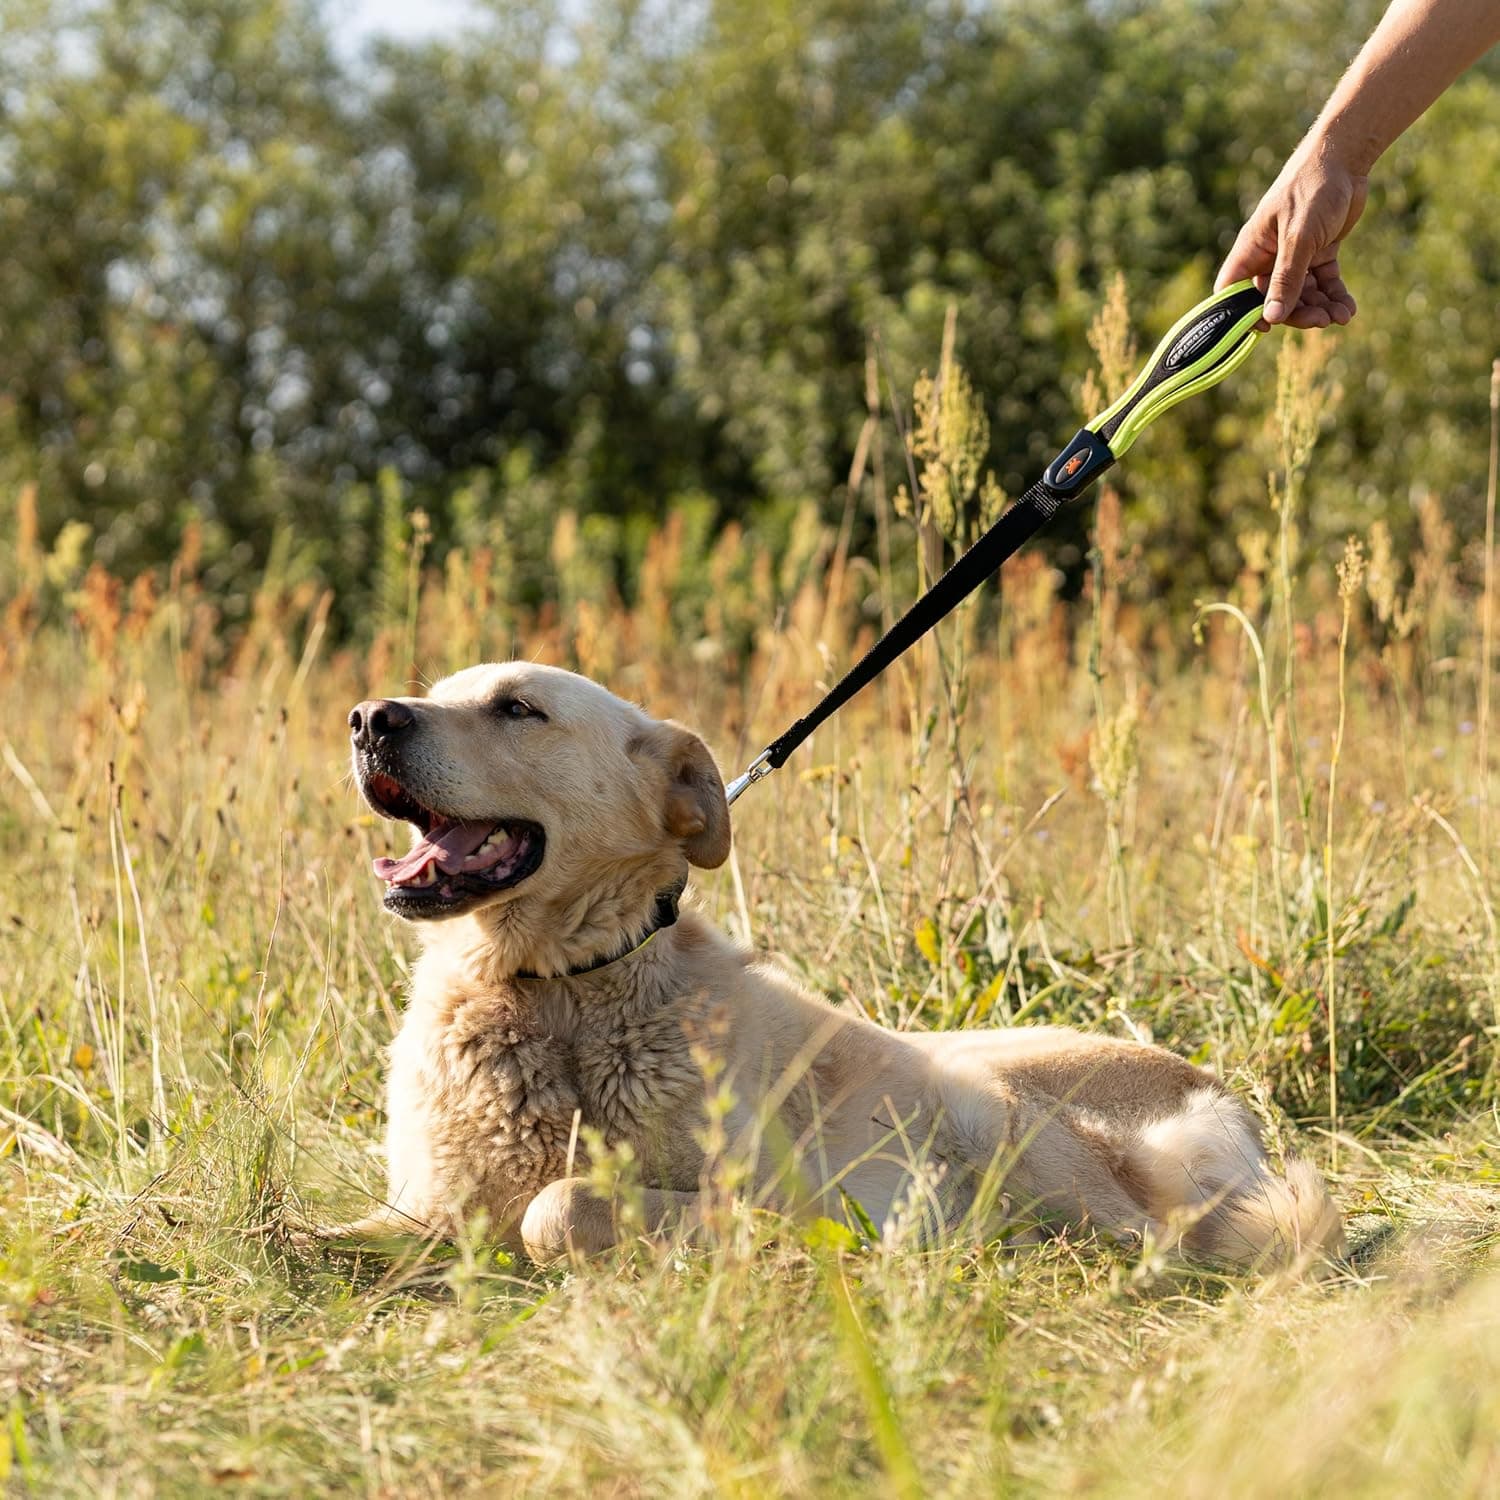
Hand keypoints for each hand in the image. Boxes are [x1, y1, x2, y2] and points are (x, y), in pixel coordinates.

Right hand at [1216, 141, 1368, 328]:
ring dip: (1320, 308)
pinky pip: (1323, 283)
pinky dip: (1334, 296)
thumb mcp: (1299, 237)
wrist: (1346, 157)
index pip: (1233, 291)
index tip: (1266, 327)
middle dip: (1296, 313)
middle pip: (1274, 299)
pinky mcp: (1318, 252)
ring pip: (1302, 294)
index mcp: (1252, 250)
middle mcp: (1269, 256)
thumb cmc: (1313, 188)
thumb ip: (1286, 278)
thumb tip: (1271, 318)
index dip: (1242, 314)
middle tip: (1321, 320)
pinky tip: (1348, 309)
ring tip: (1342, 315)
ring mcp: (1294, 255)